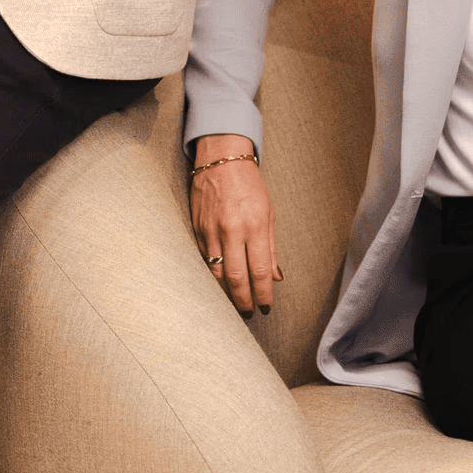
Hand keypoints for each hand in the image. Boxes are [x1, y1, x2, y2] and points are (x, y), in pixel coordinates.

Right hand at [189, 134, 282, 315]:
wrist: (221, 159)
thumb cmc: (249, 184)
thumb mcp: (269, 213)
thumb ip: (270, 247)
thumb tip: (275, 276)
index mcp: (254, 226)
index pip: (259, 271)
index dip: (263, 294)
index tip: (266, 307)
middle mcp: (232, 231)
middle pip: (236, 278)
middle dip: (243, 300)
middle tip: (248, 313)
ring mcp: (211, 231)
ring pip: (216, 272)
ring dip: (226, 292)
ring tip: (235, 302)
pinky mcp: (197, 229)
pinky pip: (205, 259)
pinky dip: (213, 273)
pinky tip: (220, 281)